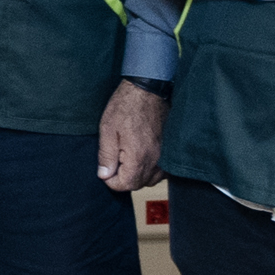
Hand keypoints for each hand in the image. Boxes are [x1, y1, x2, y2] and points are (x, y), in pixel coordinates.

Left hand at [96, 78, 166, 192]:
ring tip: (127, 157)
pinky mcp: (171, 150)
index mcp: (138, 157)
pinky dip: (151, 169)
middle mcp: (156, 160)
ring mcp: (166, 155)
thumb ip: (106, 156)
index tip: (106, 169)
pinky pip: (163, 171)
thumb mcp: (107, 130)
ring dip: (138, 174)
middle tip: (114, 161)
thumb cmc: (126, 106)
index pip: (125, 185)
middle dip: (124, 178)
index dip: (111, 180)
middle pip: (139, 184)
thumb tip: (104, 175)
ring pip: (152, 179)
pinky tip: (141, 157)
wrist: (148, 90)